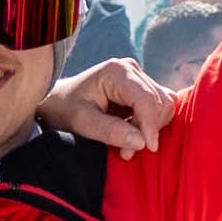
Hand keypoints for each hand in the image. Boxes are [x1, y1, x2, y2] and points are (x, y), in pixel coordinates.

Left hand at [41, 58, 172, 154]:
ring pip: (164, 105)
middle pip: (159, 102)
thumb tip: (142, 142)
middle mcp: (131, 69)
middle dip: (148, 130)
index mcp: (117, 72)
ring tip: (127, 144)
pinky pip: (160, 106)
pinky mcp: (142, 87)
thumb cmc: (64, 110)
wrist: (57, 102)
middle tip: (126, 151)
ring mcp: (138, 77)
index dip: (151, 126)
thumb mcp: (82, 123)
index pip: (147, 100)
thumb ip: (110, 131)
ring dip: (151, 128)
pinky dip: (151, 124)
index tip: (147, 149)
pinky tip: (132, 133)